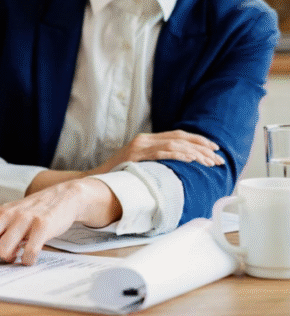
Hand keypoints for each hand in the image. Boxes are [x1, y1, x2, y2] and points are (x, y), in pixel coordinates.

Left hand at [0, 178, 120, 266]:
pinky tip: (32, 256)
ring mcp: (21, 221)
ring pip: (2, 252)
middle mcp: (2, 216)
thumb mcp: (3, 221)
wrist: (61, 198)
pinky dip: (29, 260)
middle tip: (1, 256)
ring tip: (19, 252)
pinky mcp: (41, 226)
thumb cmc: (27, 216)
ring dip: (10, 260)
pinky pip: (28, 254)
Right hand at [98, 130, 223, 172]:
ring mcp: (139, 146)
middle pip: (180, 138)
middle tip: (218, 159)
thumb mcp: (139, 164)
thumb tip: (179, 169)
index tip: (214, 149)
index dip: (198, 140)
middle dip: (203, 148)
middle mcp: (144, 139)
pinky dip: (180, 155)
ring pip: (175, 144)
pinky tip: (193, 161)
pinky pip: (164, 152)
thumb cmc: (118, 176)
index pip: (178, 135)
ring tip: (210, 163)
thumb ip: (155, 161)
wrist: (96, 180)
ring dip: (196, 153)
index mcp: (146, 140)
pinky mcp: (136, 155)